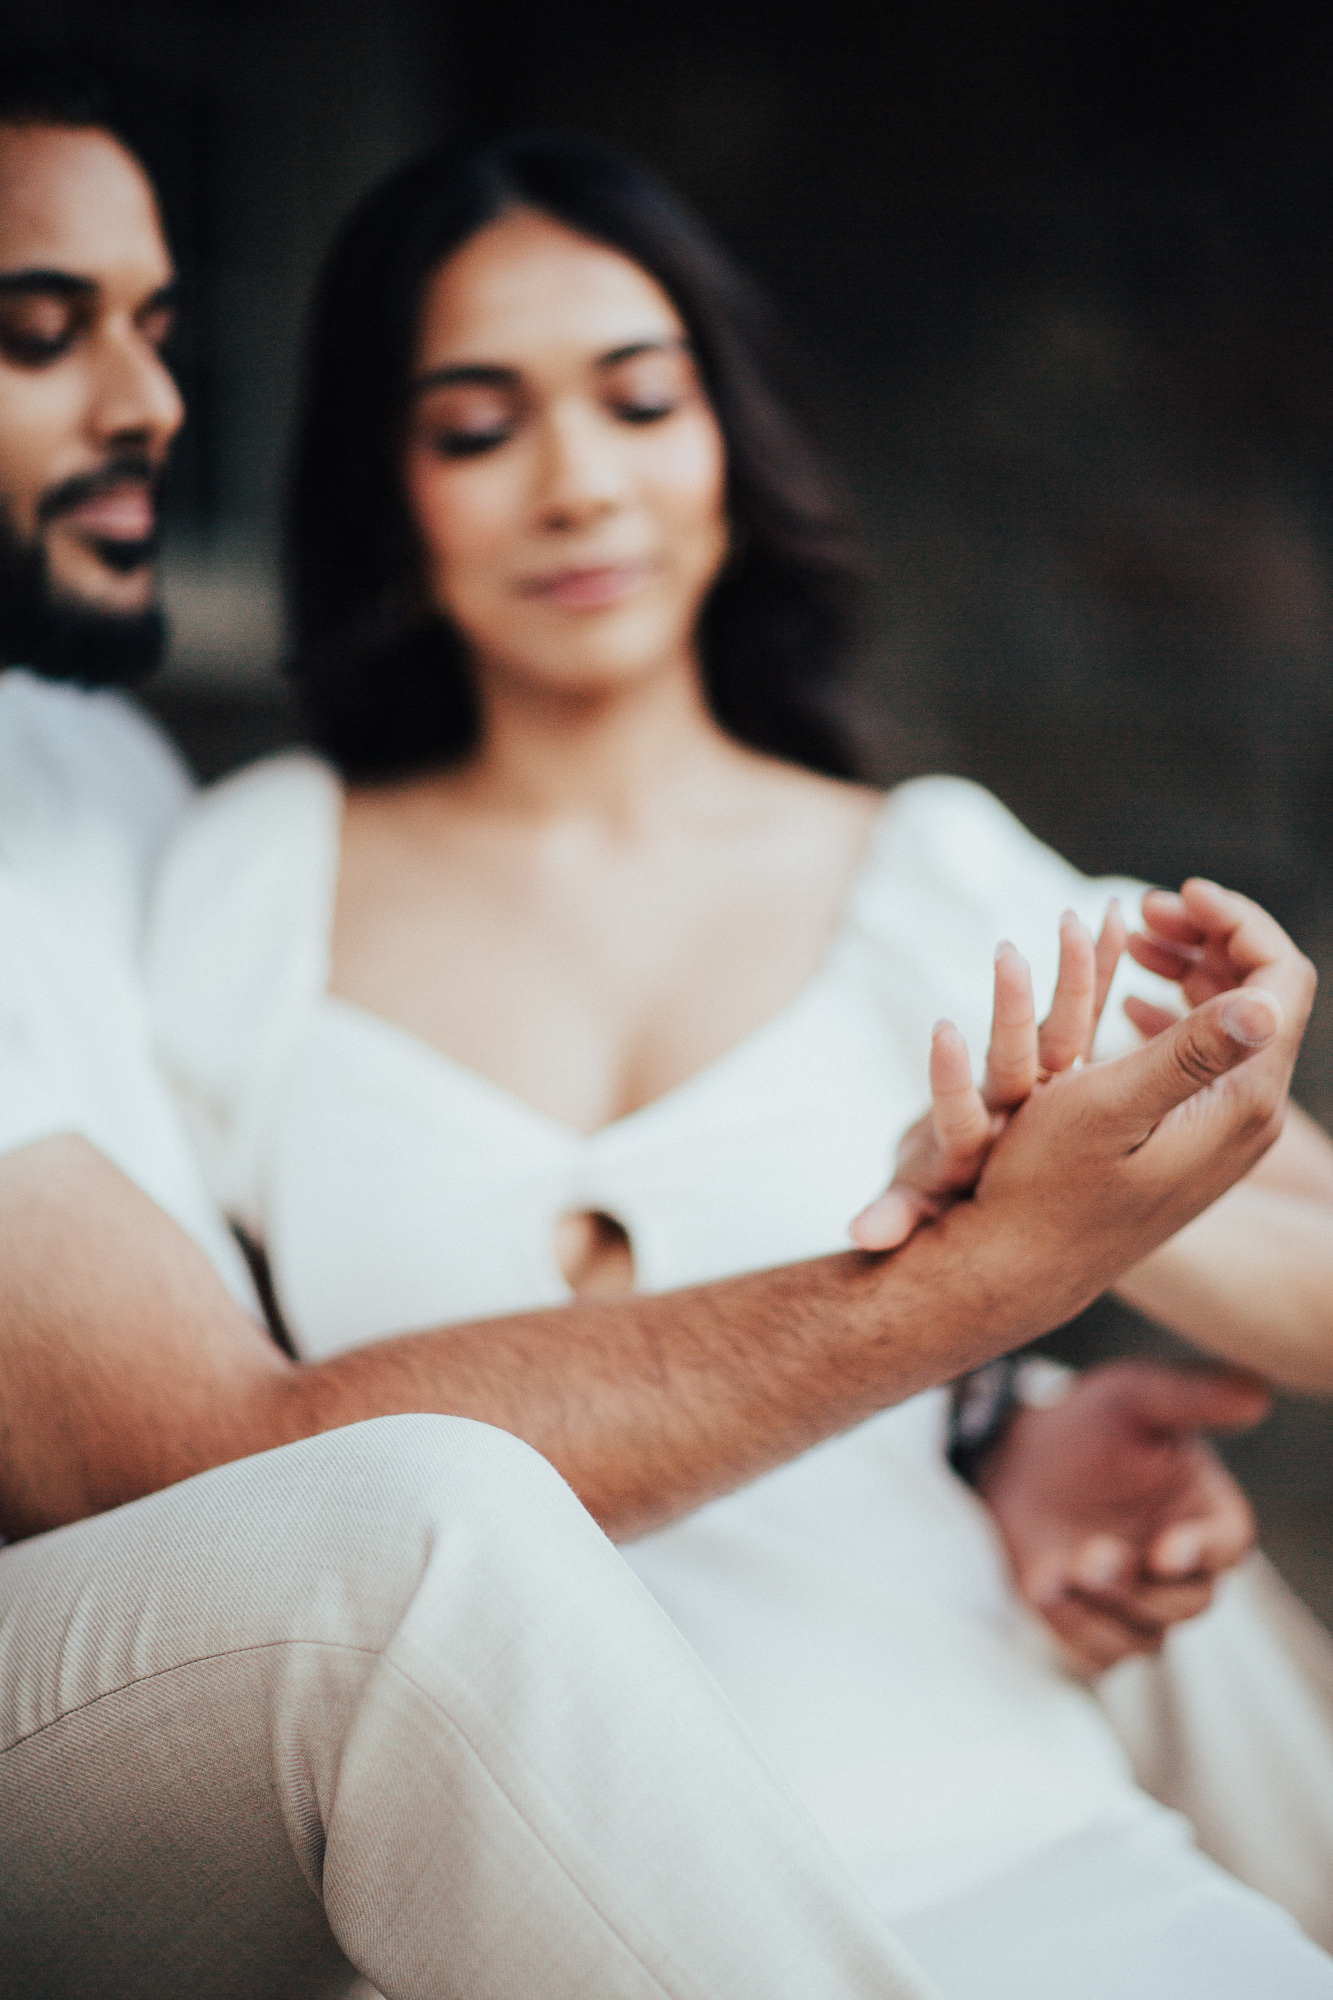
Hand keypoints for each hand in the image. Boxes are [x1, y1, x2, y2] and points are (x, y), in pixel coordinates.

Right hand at [906, 885, 1312, 1349]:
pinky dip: (1176, 1009)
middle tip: (1144, 911)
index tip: (1173, 894)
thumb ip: (1190, 1052)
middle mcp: (1249, 1115)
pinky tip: (1127, 1000)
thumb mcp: (1110, 1107)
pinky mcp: (1196, 1138)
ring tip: (1133, 940)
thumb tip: (1265, 1001)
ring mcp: (1226, 1130)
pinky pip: (1209, 1054)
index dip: (1236, 922)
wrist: (1024, 1266)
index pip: (1281, 981)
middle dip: (1211, 937)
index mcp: (1240, 1099)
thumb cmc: (1048, 1187)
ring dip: (1192, 968)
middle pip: (1266, 994)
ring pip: (1238, 1022)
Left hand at [975, 1360, 1268, 1673]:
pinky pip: (1100, 1657)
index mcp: (1205, 1511)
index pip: (1229, 1546)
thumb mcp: (1132, 1395)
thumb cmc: (1084, 1422)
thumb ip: (1191, 1394)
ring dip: (1101, 1615)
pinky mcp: (1096, 1622)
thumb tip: (1256, 1394)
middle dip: (1140, 1590)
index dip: (1203, 1554)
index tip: (1163, 1552)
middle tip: (1090, 1557)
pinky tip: (1041, 1587)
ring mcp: (1139, 1599)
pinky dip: (1073, 1633)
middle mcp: (1181, 1564)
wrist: (1014, 1455)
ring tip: (1053, 1574)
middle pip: (1188, 1605)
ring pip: (1146, 1639)